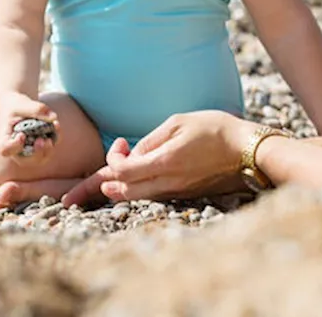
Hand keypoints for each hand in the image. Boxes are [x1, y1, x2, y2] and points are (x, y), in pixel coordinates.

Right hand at [0, 92, 57, 158]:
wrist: (18, 106)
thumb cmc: (16, 105)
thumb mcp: (22, 103)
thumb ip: (36, 109)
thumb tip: (53, 117)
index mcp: (5, 139)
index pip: (6, 149)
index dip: (14, 146)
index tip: (21, 135)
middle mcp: (16, 150)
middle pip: (26, 161)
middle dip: (37, 153)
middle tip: (43, 140)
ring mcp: (29, 150)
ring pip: (41, 158)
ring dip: (49, 148)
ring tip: (54, 128)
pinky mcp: (41, 147)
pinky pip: (50, 148)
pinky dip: (56, 138)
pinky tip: (56, 125)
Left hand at [62, 110, 253, 205]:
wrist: (247, 151)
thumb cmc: (214, 130)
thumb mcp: (178, 123)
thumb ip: (149, 141)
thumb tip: (129, 156)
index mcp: (162, 163)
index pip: (119, 173)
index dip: (106, 165)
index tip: (116, 147)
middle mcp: (166, 183)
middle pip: (120, 193)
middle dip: (95, 191)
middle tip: (74, 193)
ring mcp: (175, 192)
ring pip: (134, 198)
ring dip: (114, 191)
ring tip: (97, 187)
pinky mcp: (183, 195)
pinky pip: (151, 196)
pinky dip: (134, 190)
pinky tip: (131, 180)